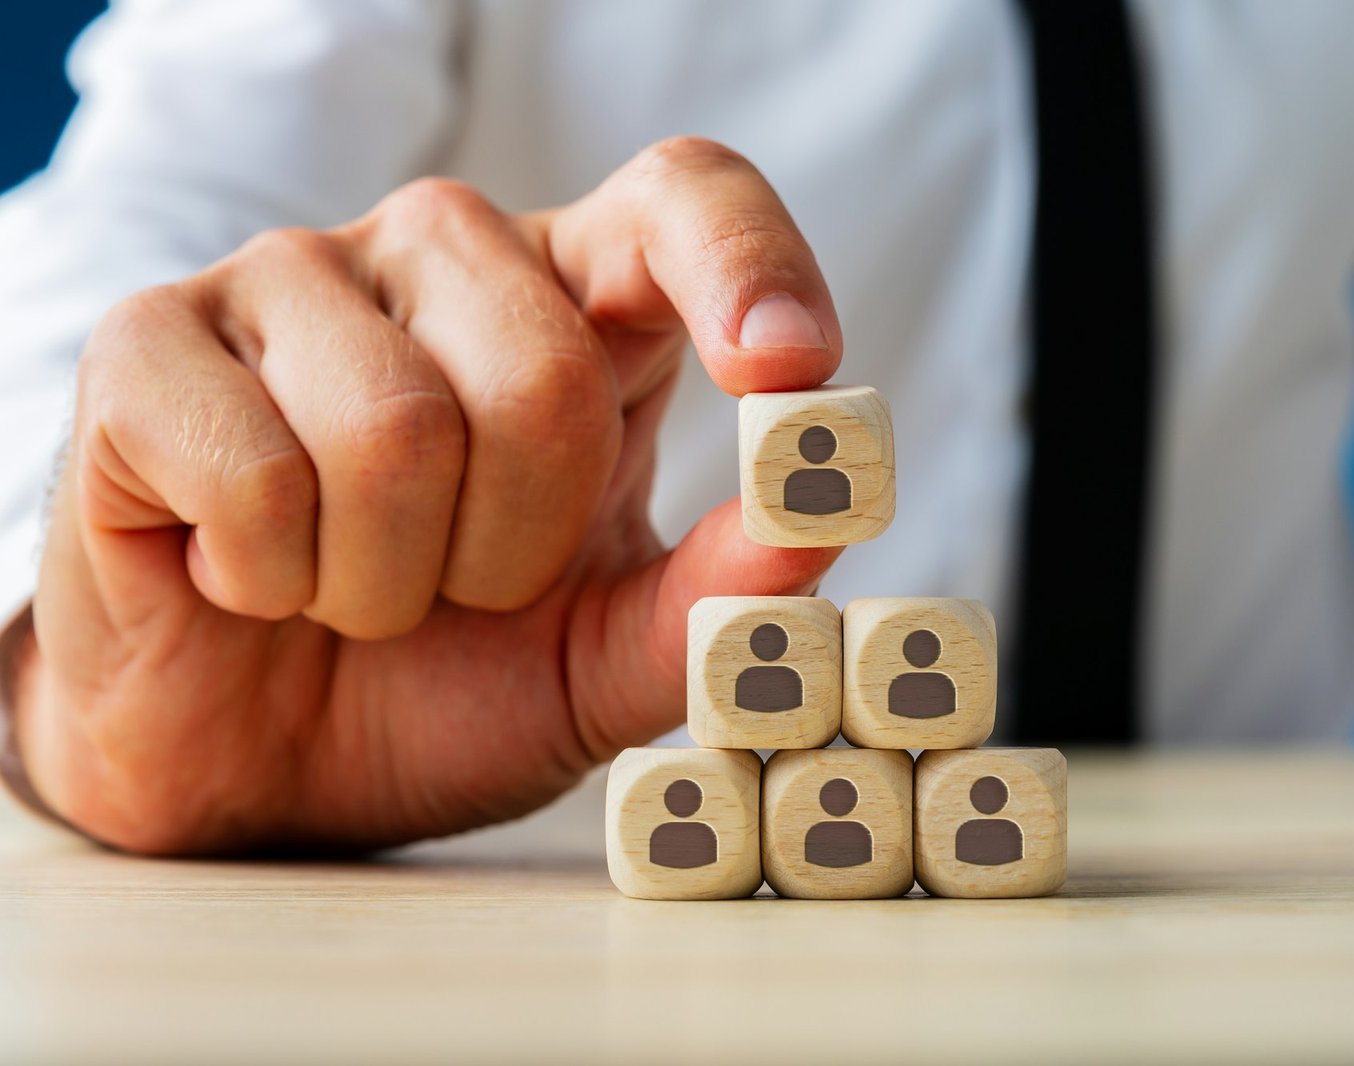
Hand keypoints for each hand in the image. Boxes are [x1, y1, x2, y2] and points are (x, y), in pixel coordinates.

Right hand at [14, 138, 843, 853]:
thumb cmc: (443, 686)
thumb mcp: (602, 661)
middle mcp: (441, 257)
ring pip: (397, 428)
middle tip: (462, 592)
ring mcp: (291, 281)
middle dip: (517, 548)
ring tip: (358, 590)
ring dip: (394, 578)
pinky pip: (261, 469)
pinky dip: (277, 578)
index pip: (682, 199)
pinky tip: (254, 574)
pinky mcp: (150, 342)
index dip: (747, 264)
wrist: (261, 766)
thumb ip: (713, 597)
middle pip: (545, 371)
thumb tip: (821, 517)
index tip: (790, 373)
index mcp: (575, 304)